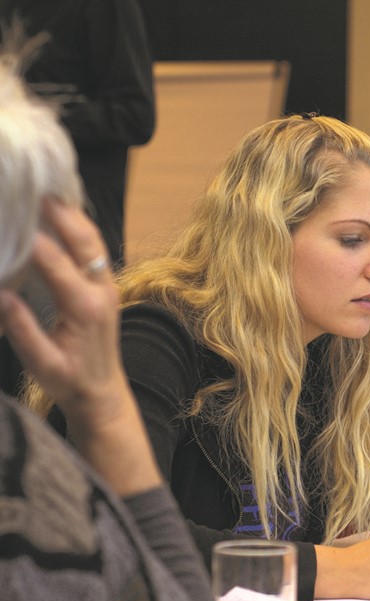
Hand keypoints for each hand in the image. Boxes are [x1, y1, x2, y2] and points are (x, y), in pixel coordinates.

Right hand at [0, 201, 122, 424]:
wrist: (102, 393)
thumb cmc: (70, 381)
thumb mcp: (42, 363)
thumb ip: (22, 329)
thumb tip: (2, 295)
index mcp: (86, 308)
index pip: (57, 264)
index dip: (33, 239)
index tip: (12, 218)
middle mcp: (103, 292)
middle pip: (85, 242)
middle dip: (62, 213)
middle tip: (37, 188)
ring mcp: (108, 288)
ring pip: (95, 242)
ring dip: (73, 216)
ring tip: (49, 192)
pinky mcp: (106, 289)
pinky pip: (96, 251)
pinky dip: (79, 230)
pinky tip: (62, 217)